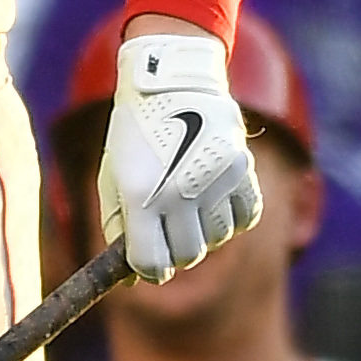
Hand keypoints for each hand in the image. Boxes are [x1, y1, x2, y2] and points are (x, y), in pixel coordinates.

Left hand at [100, 30, 261, 280]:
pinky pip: (246, 218)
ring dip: (203, 231)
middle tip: (169, 231)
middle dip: (176, 251)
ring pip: (216, 239)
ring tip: (190, 203)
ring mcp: (213, 180)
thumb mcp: (114, 176)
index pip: (151, 262)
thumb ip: (120, 227)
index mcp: (140, 194)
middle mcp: (179, 190)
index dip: (149, 271)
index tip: (148, 266)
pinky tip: (215, 199)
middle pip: (188, 255)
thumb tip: (134, 280)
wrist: (171, 80)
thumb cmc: (136, 133)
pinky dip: (231, 217)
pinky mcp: (241, 168)